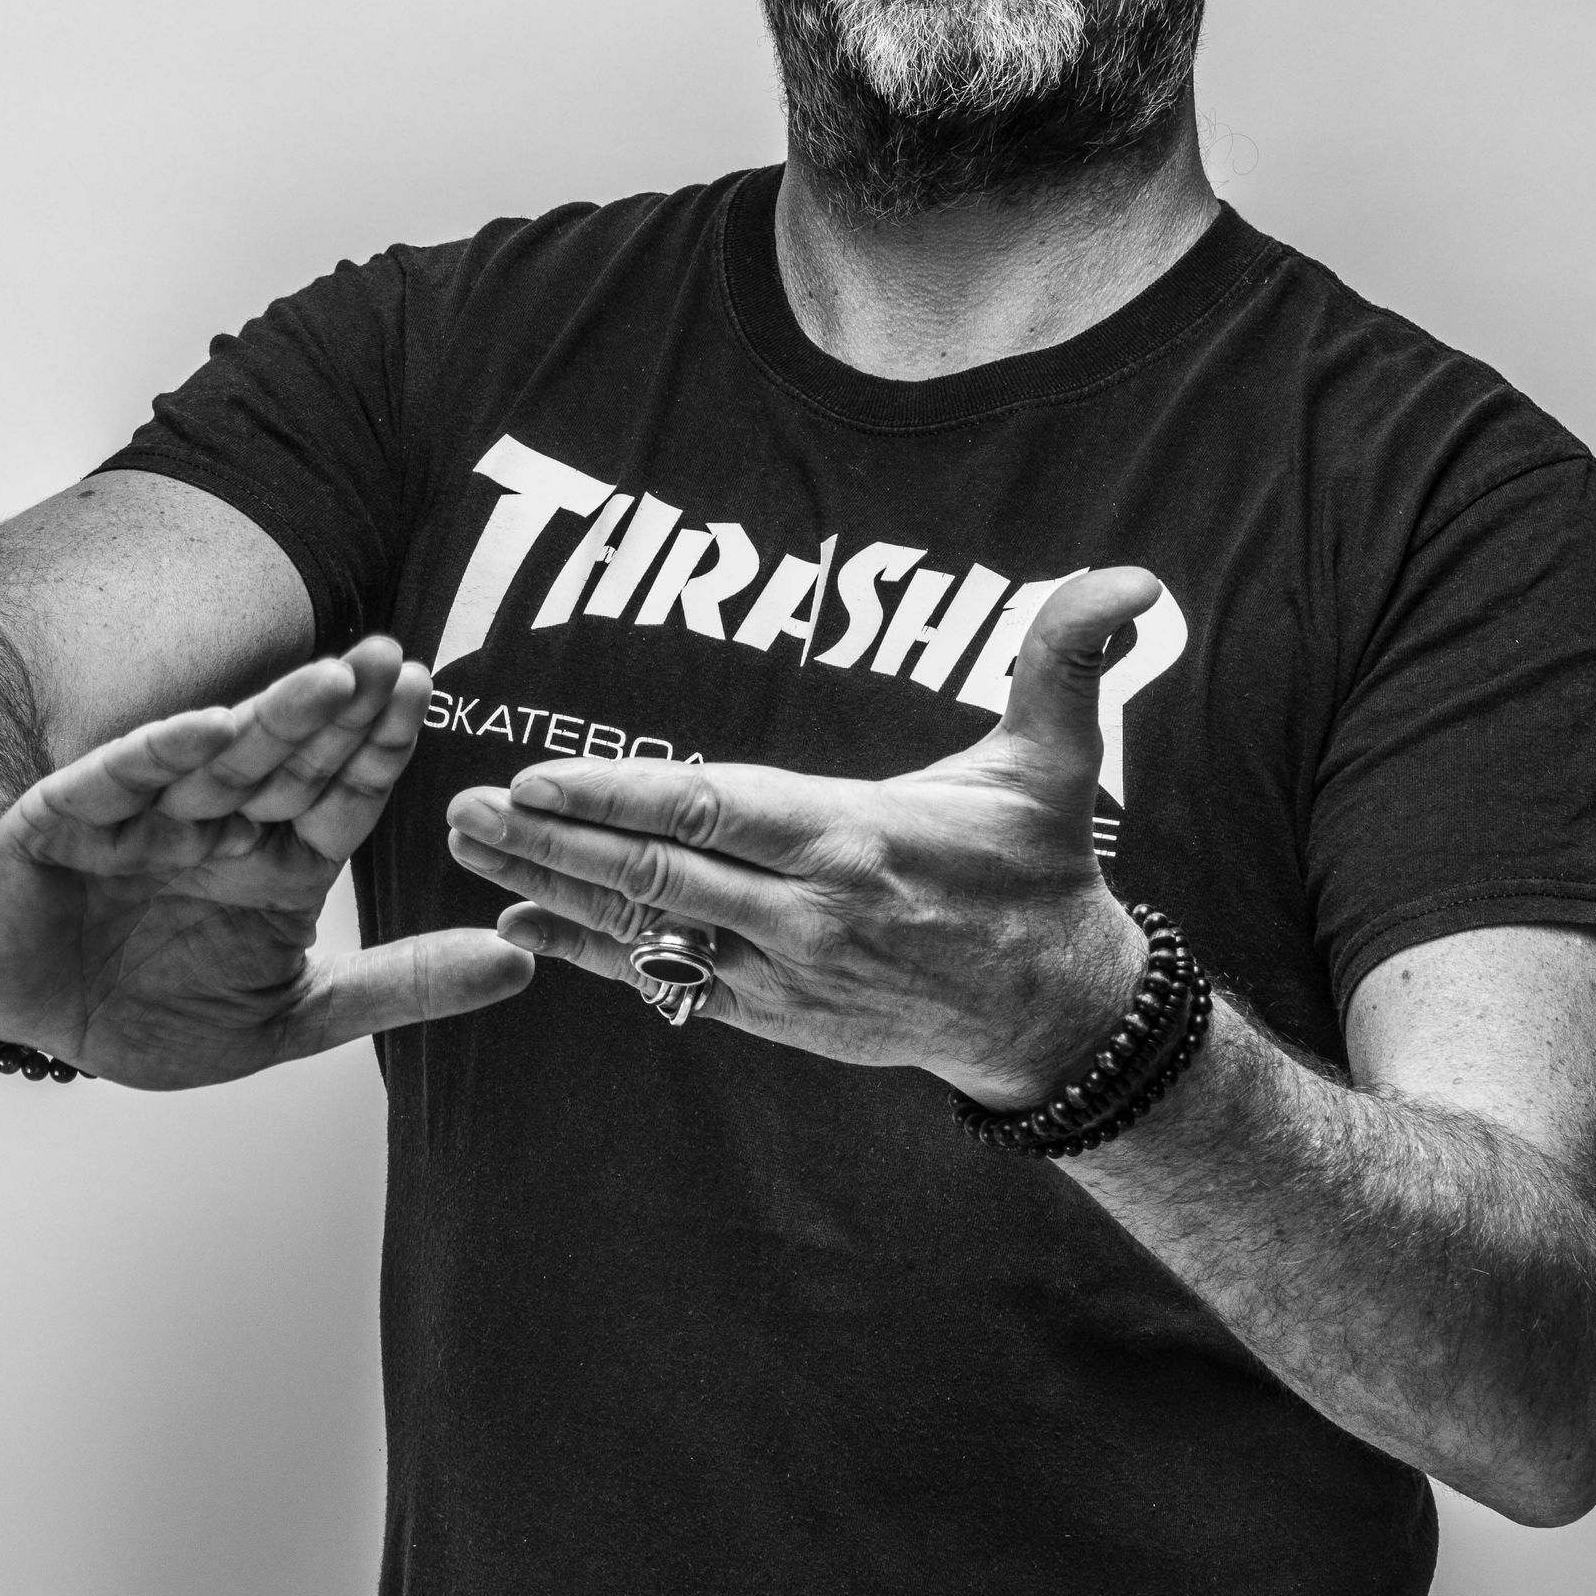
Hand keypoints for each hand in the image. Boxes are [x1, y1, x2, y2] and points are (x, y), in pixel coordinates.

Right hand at [0, 637, 531, 1088]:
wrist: (24, 1021)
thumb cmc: (148, 1013)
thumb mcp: (294, 1015)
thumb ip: (401, 985)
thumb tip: (522, 961)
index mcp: (277, 865)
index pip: (343, 797)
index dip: (381, 750)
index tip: (426, 694)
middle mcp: (221, 827)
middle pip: (295, 762)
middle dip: (345, 713)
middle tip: (399, 656)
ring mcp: (150, 817)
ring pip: (224, 758)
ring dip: (276, 717)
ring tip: (335, 675)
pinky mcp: (76, 817)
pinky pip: (126, 778)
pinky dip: (166, 751)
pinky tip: (213, 725)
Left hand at [446, 570, 1159, 1106]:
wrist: (1052, 1010)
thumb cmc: (1040, 869)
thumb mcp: (1060, 762)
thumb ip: (1069, 659)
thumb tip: (1133, 579)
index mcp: (856, 840)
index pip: (714, 812)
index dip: (619, 796)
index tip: (538, 774)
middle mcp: (809, 915)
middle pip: (657, 873)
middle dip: (553, 841)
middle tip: (462, 808)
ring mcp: (786, 976)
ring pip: (648, 929)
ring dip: (552, 890)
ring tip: (470, 852)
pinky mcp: (775, 1016)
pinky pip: (667, 981)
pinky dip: (592, 954)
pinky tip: (522, 927)